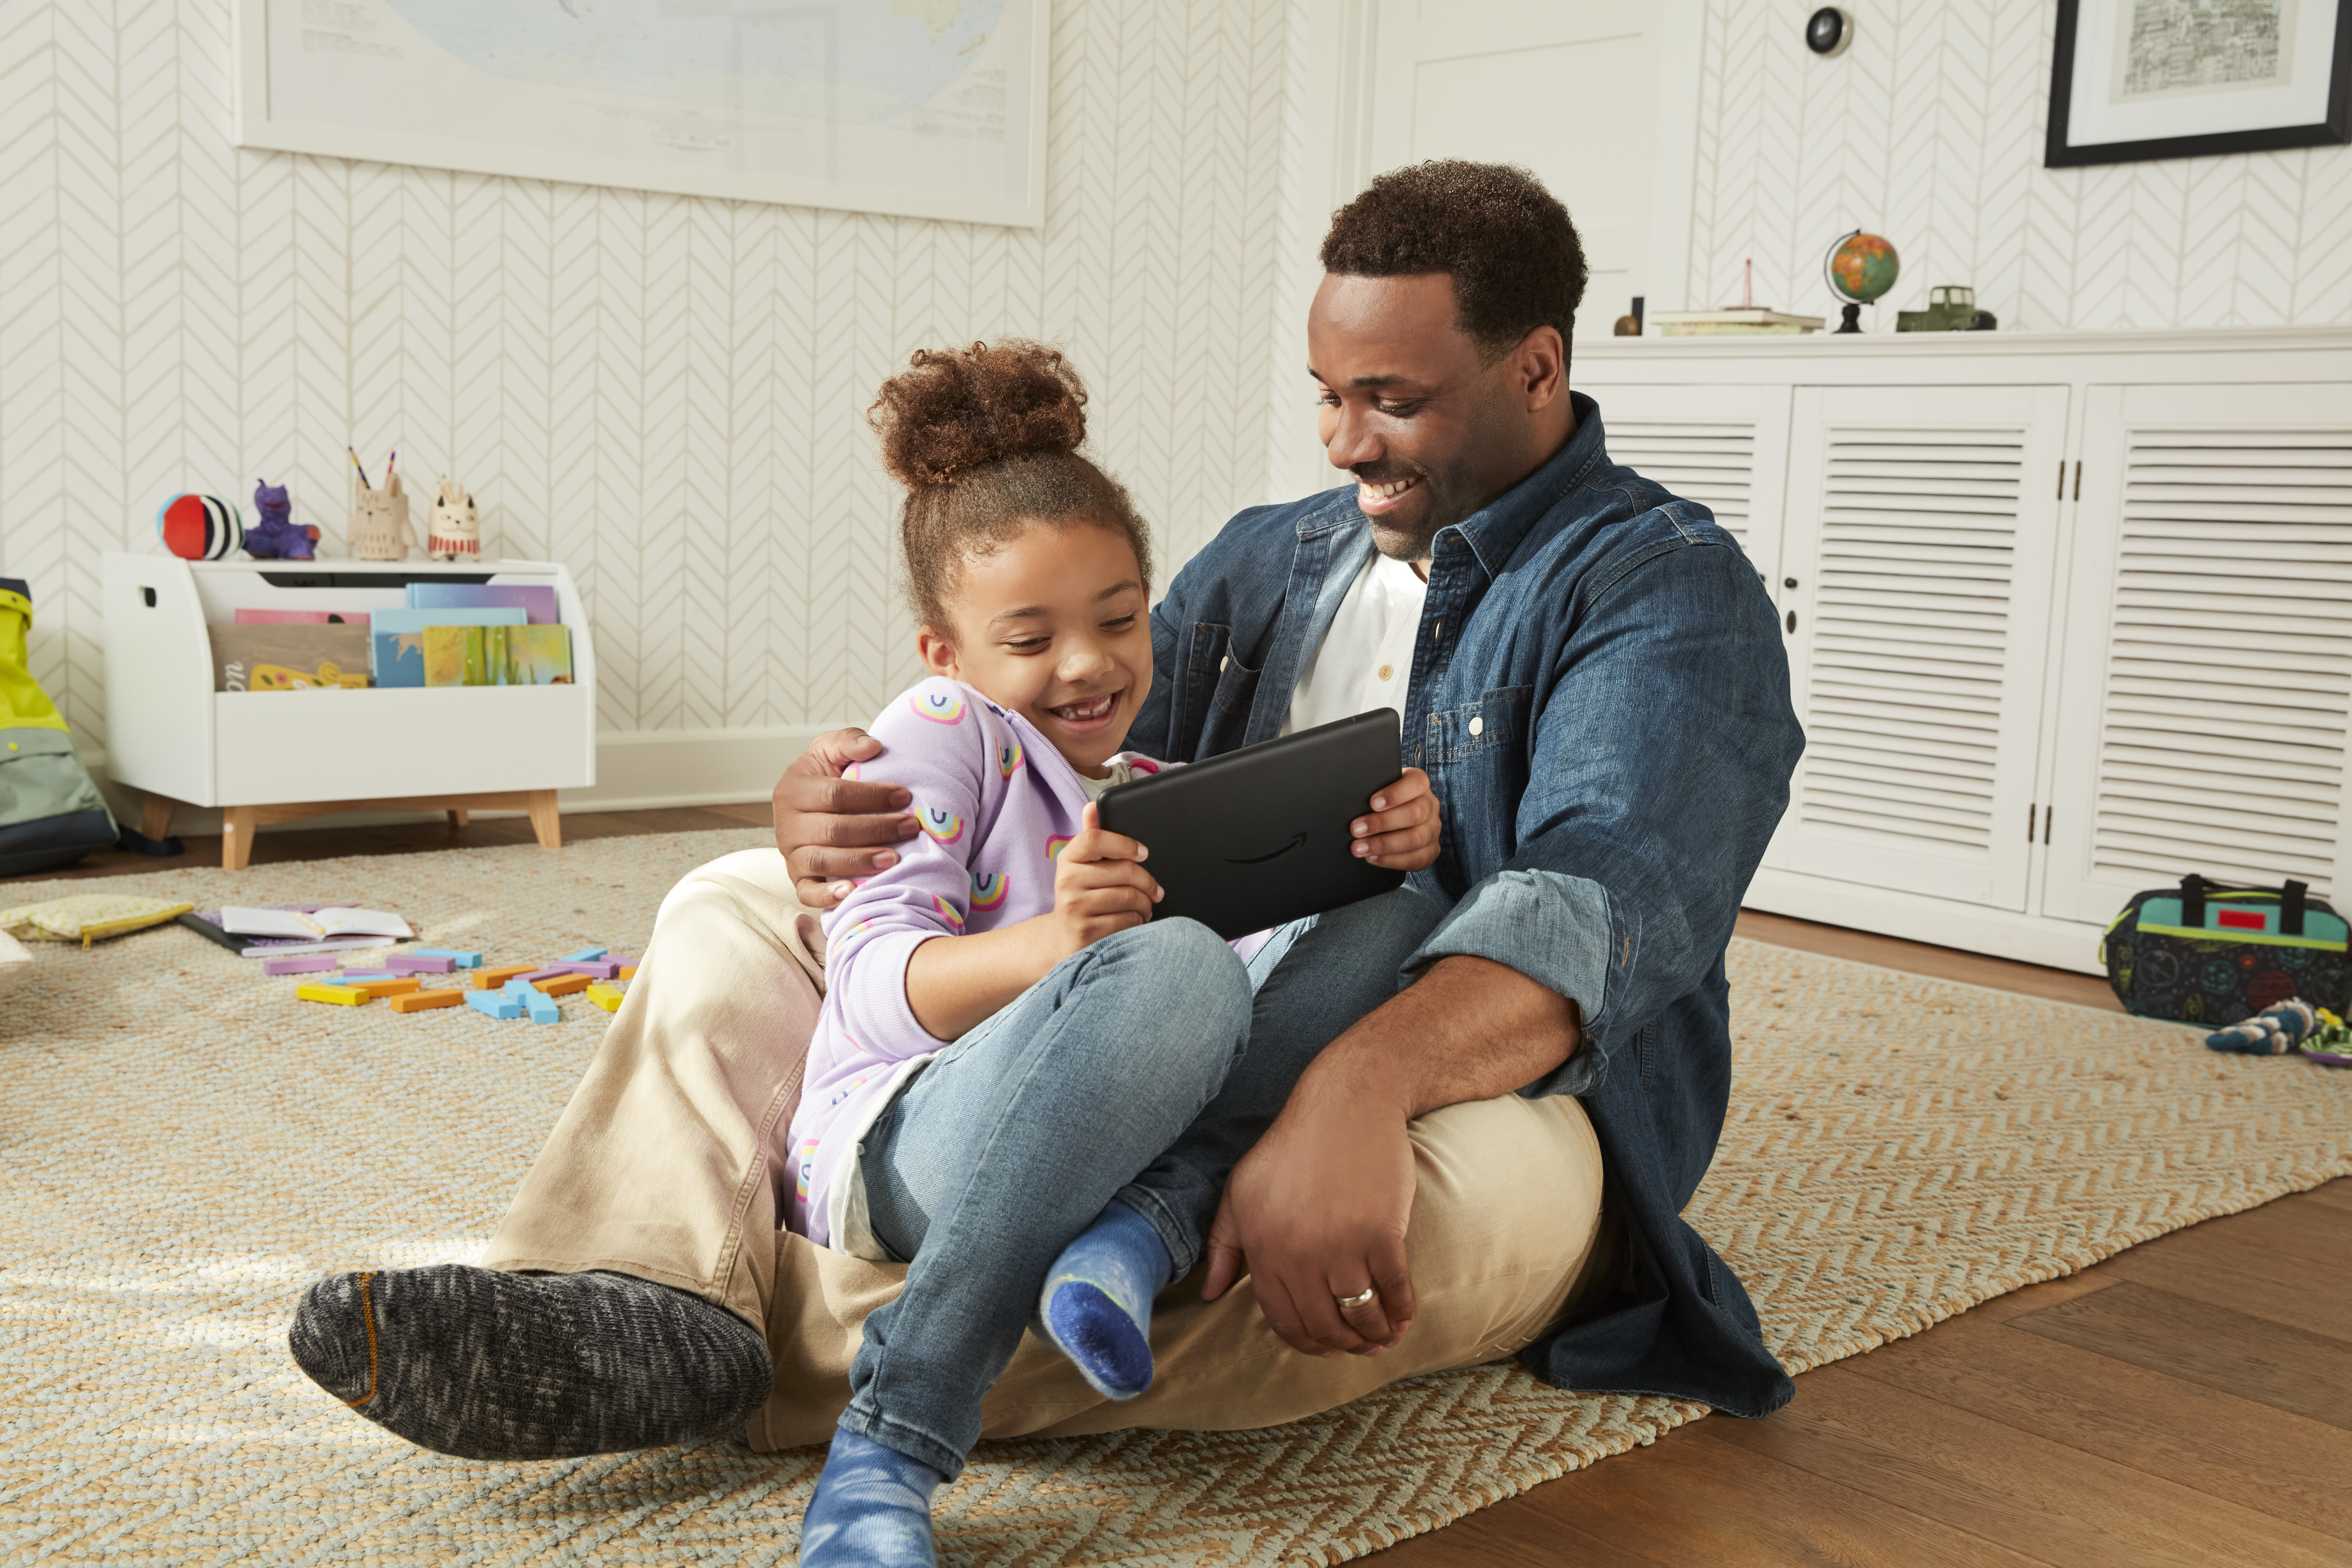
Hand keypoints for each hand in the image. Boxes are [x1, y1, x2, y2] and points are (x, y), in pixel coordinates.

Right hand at [772, 727, 917, 907]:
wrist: (811, 803)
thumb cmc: (827, 775)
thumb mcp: (832, 749)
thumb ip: (849, 741)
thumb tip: (872, 747)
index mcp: (794, 788)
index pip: (834, 795)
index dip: (872, 796)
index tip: (905, 796)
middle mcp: (787, 824)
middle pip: (832, 830)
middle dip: (876, 829)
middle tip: (910, 827)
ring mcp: (790, 854)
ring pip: (822, 861)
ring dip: (860, 862)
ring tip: (894, 860)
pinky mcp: (797, 879)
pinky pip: (807, 892)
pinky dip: (828, 896)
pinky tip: (853, 893)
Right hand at [1045, 802, 1161, 958]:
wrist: (1065, 938)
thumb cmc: (1082, 895)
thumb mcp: (1083, 866)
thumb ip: (1092, 837)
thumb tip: (1092, 806)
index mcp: (1067, 858)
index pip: (1094, 838)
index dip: (1124, 843)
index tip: (1143, 853)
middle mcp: (1066, 881)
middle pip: (1123, 870)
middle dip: (1148, 882)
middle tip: (1156, 890)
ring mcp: (1074, 908)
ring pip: (1129, 897)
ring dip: (1146, 904)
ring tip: (1146, 906)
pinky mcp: (1085, 931)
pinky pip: (1127, 920)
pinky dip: (1138, 921)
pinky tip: (1135, 921)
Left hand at [1200, 1083, 1416, 1356]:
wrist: (1346, 1104)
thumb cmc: (1290, 1148)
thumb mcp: (1241, 1191)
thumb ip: (1223, 1245)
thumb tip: (1210, 1294)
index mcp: (1263, 1248)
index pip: (1284, 1320)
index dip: (1306, 1342)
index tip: (1323, 1346)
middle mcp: (1299, 1254)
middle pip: (1324, 1326)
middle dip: (1342, 1344)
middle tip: (1357, 1345)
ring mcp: (1343, 1246)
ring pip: (1361, 1316)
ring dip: (1374, 1336)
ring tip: (1381, 1336)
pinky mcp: (1383, 1234)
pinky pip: (1395, 1291)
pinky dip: (1402, 1312)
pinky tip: (1402, 1317)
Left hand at [1350, 767, 1439, 870]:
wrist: (1398, 821)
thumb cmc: (1384, 802)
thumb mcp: (1380, 790)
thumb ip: (1372, 790)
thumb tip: (1351, 801)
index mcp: (1420, 785)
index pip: (1416, 783)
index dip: (1396, 794)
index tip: (1372, 803)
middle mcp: (1430, 806)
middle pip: (1414, 814)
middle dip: (1382, 823)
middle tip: (1356, 829)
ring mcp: (1433, 829)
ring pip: (1415, 839)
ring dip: (1384, 845)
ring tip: (1359, 848)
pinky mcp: (1431, 850)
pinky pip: (1416, 859)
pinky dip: (1391, 860)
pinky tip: (1372, 858)